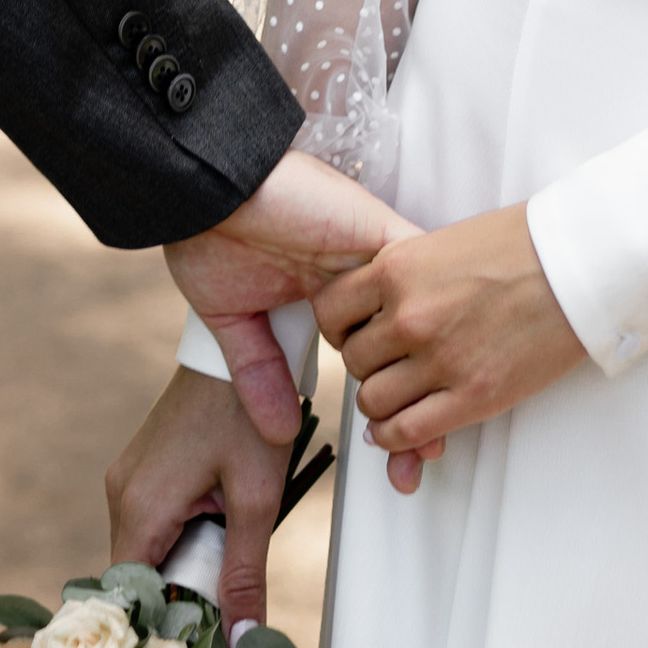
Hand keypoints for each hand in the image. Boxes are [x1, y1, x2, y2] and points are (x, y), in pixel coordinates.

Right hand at [105, 368, 289, 637]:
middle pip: (135, 579)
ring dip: (179, 573)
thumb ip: (245, 575)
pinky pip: (149, 527)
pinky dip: (176, 545)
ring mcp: (126, 479)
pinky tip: (212, 542)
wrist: (238, 353)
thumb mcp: (256, 499)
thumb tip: (243, 645)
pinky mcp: (139, 470)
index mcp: (140, 505)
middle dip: (174, 605)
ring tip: (223, 577)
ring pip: (143, 555)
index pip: (126, 597)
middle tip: (220, 621)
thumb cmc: (249, 417)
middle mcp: (120, 493)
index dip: (156, 631)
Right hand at [168, 149, 417, 440]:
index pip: (375, 355)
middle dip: (421, 406)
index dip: (392, 405)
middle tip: (420, 459)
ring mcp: (370, 256)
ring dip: (429, 375)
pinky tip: (444, 365)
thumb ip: (260, 371)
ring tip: (429, 436)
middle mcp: (356, 276)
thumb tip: (280, 430)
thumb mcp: (233, 319)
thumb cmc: (208, 233)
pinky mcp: (378, 234)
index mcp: (327, 292)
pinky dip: (434, 315)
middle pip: (407, 345)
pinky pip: (425, 272)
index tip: (403, 457)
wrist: (203, 188)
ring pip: (423, 318)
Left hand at [315, 203, 583, 491]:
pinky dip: (396, 438)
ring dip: (381, 403)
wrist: (574, 266)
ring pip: (374, 400)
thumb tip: (379, 306)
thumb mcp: (441, 243)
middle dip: (366, 365)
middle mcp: (409, 316)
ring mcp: (439, 359)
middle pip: (353, 360)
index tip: (353, 331)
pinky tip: (400, 431)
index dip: (339, 326)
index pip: (330, 310)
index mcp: (396, 269)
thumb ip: (403, 275)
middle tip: (386, 364)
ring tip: (398, 395)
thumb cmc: (520, 246)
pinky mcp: (472, 396)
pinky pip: (408, 430)